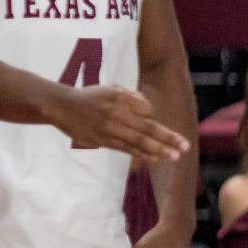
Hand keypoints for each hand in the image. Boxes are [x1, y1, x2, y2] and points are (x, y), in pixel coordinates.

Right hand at [53, 85, 187, 164]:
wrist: (61, 106)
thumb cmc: (90, 97)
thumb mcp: (111, 89)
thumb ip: (131, 97)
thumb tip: (148, 109)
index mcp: (120, 98)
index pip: (147, 110)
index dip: (152, 115)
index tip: (153, 120)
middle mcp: (116, 113)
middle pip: (147, 128)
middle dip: (168, 139)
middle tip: (185, 147)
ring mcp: (109, 128)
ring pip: (138, 141)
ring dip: (159, 150)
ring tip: (175, 156)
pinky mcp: (102, 140)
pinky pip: (125, 148)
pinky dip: (141, 154)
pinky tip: (154, 158)